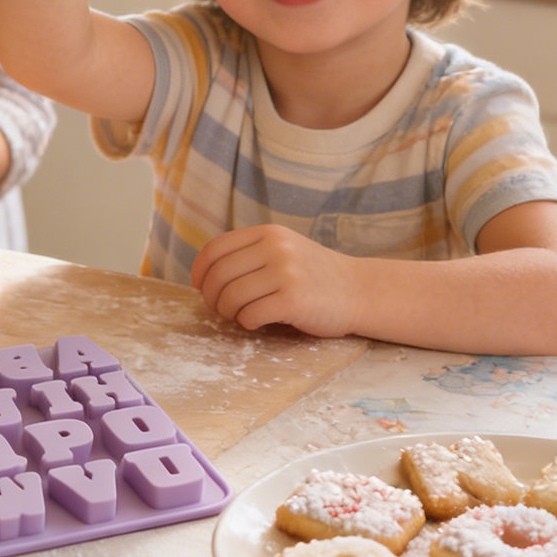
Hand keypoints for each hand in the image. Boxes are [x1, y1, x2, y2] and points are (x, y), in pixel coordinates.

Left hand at [191, 225, 363, 337]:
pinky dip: (247, 323)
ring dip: (228, 312)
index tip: (198, 285)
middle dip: (211, 296)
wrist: (358, 291)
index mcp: (268, 233)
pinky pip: (251, 315)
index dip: (199, 270)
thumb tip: (203, 274)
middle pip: (219, 275)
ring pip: (232, 297)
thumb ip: (249, 253)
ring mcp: (286, 273)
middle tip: (218, 308)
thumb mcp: (282, 249)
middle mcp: (276, 249)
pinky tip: (257, 322)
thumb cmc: (313, 275)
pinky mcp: (294, 301)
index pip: (216, 249)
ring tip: (238, 315)